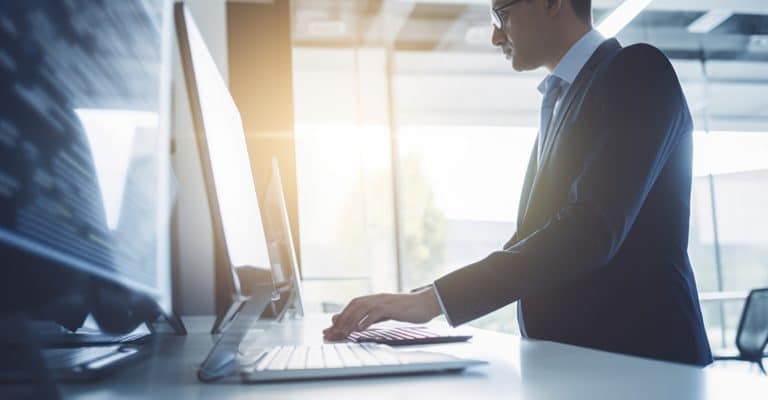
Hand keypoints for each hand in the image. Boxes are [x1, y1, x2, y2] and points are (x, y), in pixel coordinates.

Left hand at [322, 287, 442, 340]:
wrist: (426, 303)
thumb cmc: (408, 310)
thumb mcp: (387, 314)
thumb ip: (372, 317)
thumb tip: (357, 325)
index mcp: (375, 299)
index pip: (353, 305)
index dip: (342, 316)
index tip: (332, 328)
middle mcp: (377, 298)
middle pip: (354, 305)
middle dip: (342, 318)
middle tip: (334, 331)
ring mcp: (385, 301)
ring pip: (362, 308)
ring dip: (351, 320)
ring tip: (344, 332)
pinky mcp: (392, 307)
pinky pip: (377, 312)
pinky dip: (367, 320)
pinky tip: (361, 328)